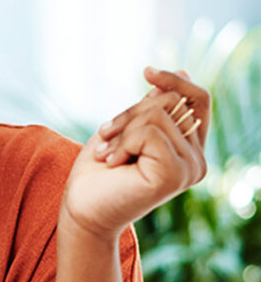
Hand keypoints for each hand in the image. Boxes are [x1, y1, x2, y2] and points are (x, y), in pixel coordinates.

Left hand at [61, 67, 208, 241]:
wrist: (82, 209)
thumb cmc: (100, 172)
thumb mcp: (127, 129)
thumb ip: (154, 107)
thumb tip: (182, 72)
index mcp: (189, 147)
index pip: (198, 99)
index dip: (174, 81)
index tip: (146, 72)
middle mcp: (197, 159)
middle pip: (172, 101)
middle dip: (130, 112)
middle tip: (105, 135)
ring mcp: (191, 168)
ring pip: (157, 115)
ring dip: (121, 130)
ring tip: (107, 154)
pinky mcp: (176, 174)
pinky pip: (150, 133)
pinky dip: (123, 142)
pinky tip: (113, 162)